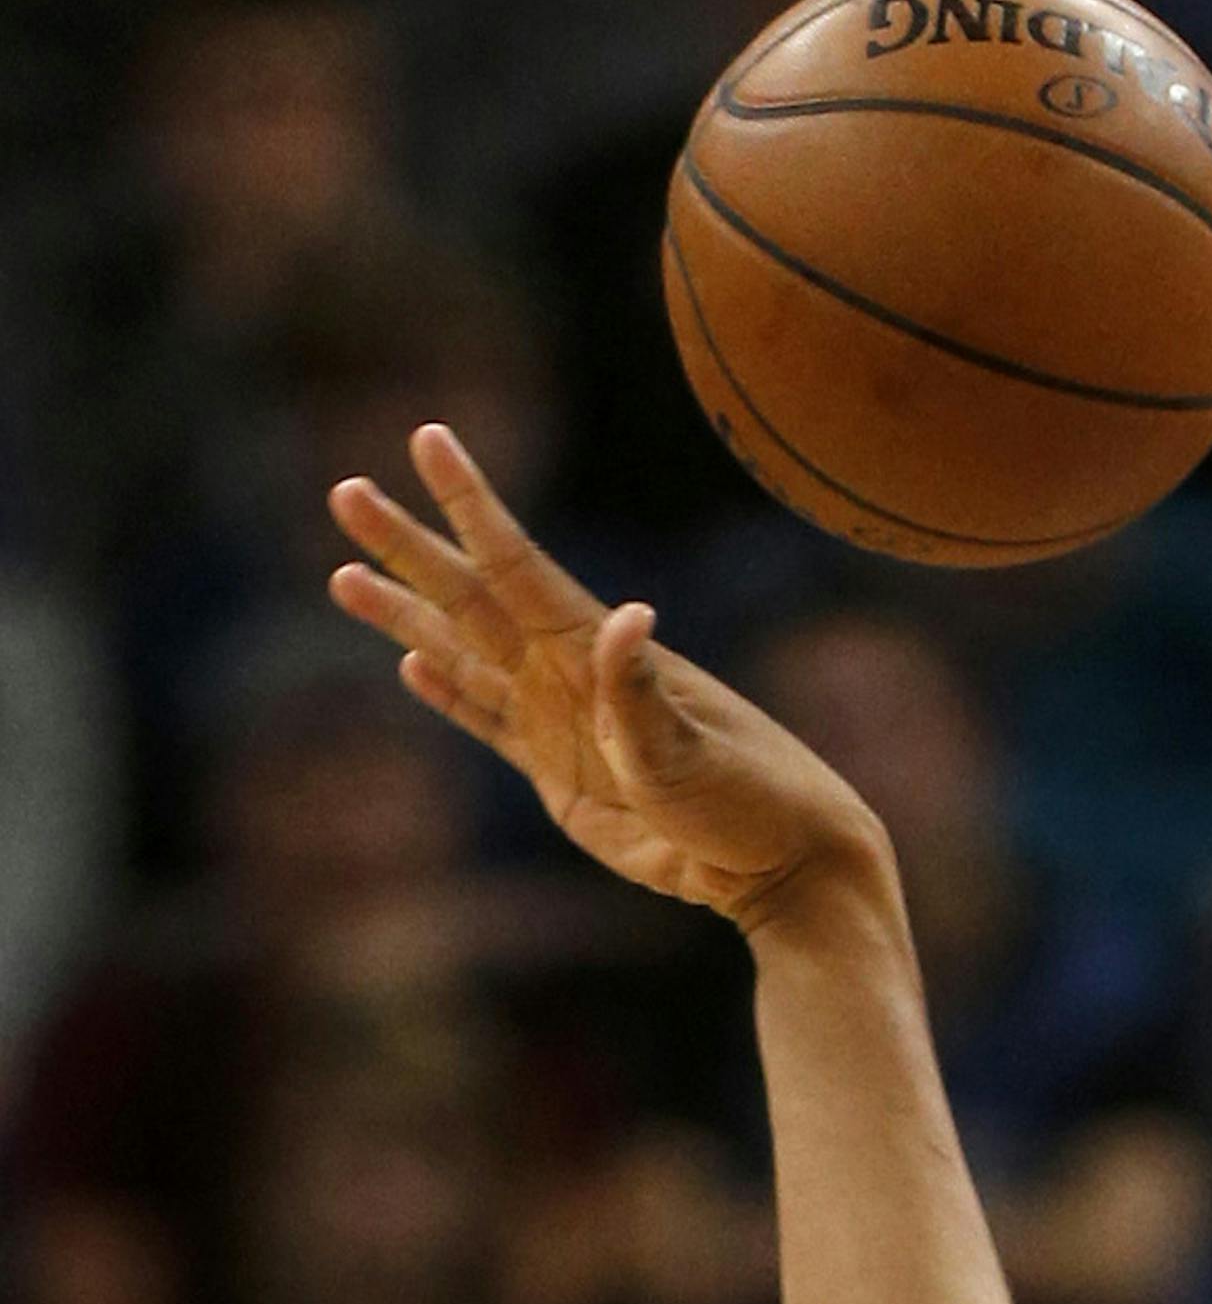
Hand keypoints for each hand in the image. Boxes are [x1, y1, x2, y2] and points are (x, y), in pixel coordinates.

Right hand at [327, 424, 888, 935]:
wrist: (775, 864)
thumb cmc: (749, 797)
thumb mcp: (692, 750)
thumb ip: (642, 692)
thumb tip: (629, 616)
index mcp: (594, 651)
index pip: (515, 563)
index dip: (469, 503)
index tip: (428, 439)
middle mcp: (568, 673)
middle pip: (470, 596)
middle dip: (407, 547)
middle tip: (345, 494)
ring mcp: (559, 722)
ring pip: (463, 654)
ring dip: (406, 615)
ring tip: (343, 576)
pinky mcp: (558, 774)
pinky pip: (489, 721)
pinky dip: (449, 692)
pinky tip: (410, 663)